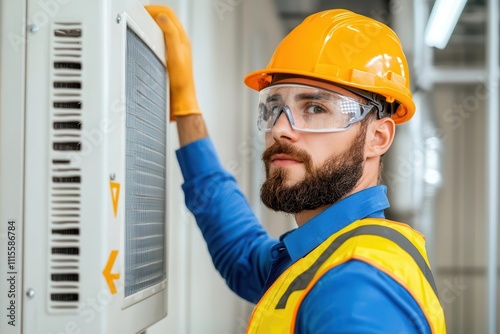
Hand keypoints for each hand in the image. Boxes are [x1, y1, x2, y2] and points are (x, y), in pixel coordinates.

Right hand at [146, 5, 200, 120]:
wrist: (181, 99)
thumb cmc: (181, 80)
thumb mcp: (175, 53)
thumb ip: (170, 33)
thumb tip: (162, 16)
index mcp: (182, 38)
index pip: (168, 14)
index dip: (154, 9)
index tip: (141, 10)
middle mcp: (179, 43)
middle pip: (164, 19)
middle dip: (151, 13)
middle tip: (137, 14)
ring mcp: (174, 51)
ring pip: (161, 30)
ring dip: (150, 25)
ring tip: (138, 24)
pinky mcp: (168, 59)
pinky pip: (158, 42)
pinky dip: (149, 37)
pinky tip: (143, 42)